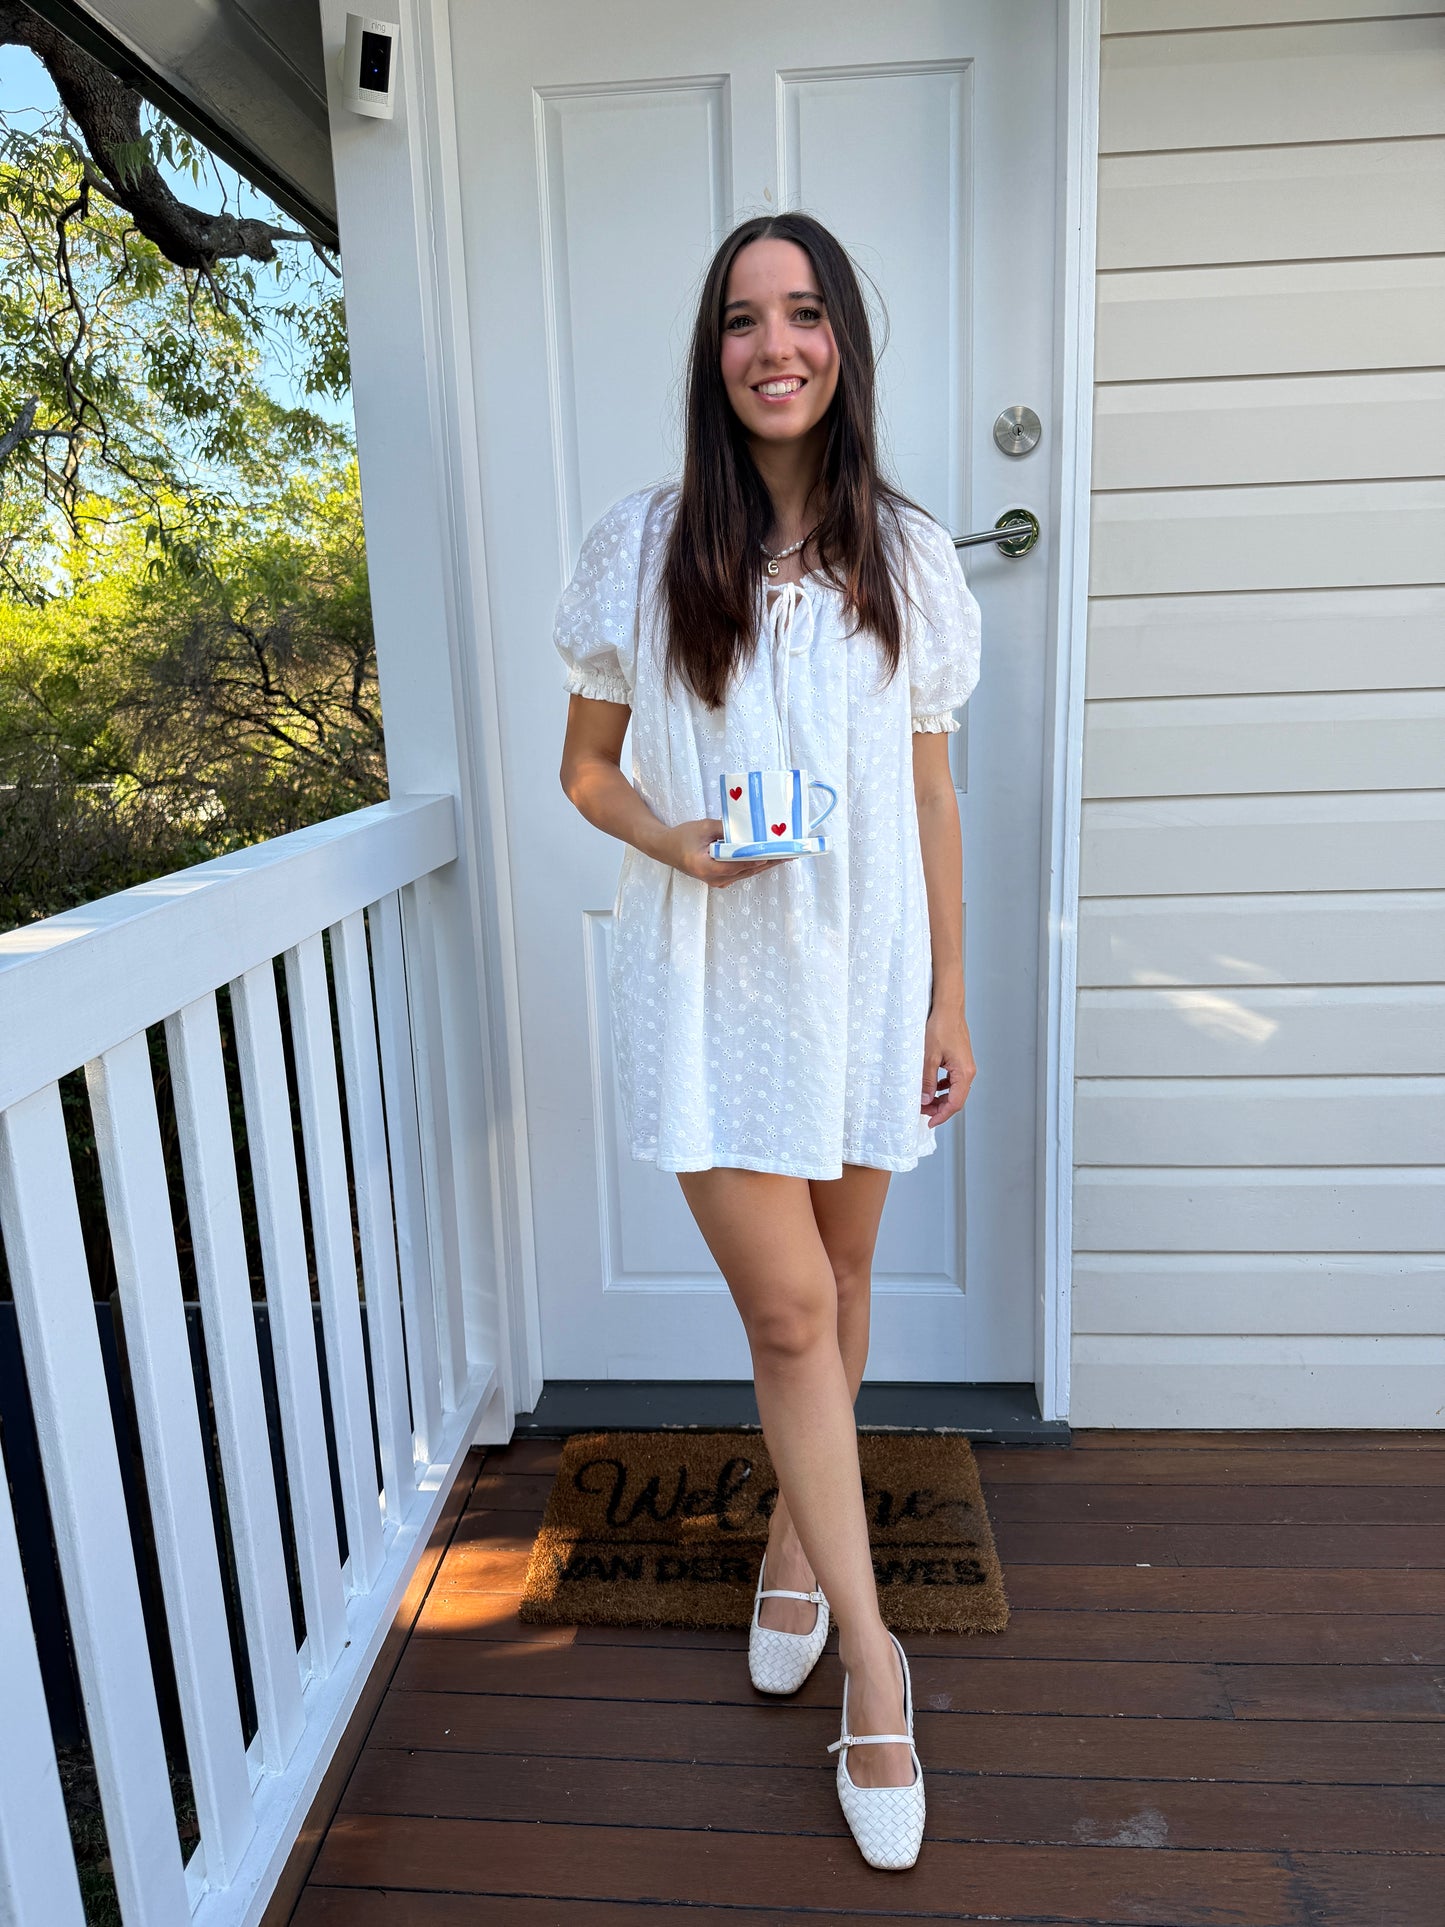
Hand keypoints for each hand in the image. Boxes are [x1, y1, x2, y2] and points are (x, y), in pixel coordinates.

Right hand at [660, 817, 786, 887]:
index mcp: (708, 867)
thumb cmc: (681, 837)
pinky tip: (770, 856)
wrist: (665, 848)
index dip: (761, 857)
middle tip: (791, 851)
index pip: (740, 863)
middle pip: (749, 870)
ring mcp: (719, 881)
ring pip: (748, 872)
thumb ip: (726, 828)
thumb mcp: (703, 828)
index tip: (778, 850)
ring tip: (786, 854)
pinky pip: (743, 871)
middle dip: (770, 860)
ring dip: (767, 863)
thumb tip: (749, 827)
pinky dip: (756, 863)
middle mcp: (716, 879)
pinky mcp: (721, 878)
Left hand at [921, 992, 974, 1128]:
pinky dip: (941, 1087)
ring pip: (953, 1090)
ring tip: (924, 1101)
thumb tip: (925, 1100)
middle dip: (939, 1108)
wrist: (947, 1008)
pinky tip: (931, 1086)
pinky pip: (952, 1080)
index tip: (929, 1122)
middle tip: (922, 1111)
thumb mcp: (928, 1056)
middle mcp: (968, 1071)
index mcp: (964, 1072)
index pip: (955, 1103)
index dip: (941, 1115)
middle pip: (956, 1099)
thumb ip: (927, 1081)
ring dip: (939, 1098)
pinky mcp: (959, 1060)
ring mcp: (965, 1066)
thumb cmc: (941, 1027)